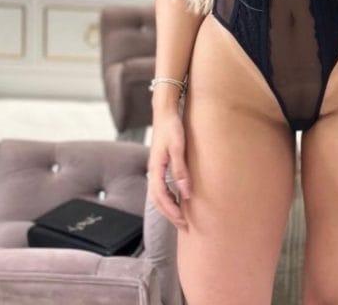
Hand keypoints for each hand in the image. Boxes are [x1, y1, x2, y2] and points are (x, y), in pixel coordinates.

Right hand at [147, 109, 191, 229]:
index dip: (171, 211)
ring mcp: (155, 169)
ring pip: (158, 195)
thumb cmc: (172, 127)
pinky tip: (178, 199)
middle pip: (157, 200)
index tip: (183, 220)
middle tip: (184, 226)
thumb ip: (181, 170)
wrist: (165, 112)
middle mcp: (152, 171)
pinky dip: (168, 198)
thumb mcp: (178, 147)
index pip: (160, 197)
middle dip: (169, 214)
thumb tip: (185, 193)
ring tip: (182, 218)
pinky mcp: (159, 165)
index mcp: (155, 169)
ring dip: (168, 208)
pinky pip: (161, 187)